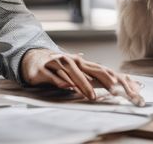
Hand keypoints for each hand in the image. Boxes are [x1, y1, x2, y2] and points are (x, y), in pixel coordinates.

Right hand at [20, 48, 142, 104]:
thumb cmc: (56, 66)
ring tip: (91, 94)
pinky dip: (59, 80)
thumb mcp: (74, 69)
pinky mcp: (42, 70)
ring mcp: (55, 63)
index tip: (121, 86)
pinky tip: (65, 85)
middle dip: (101, 79)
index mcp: (79, 62)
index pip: (97, 68)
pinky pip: (52, 76)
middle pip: (87, 69)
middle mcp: (69, 61)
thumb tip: (110, 78)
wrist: (32, 58)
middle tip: (112, 89)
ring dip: (82, 82)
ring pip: (70, 71)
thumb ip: (89, 75)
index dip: (110, 76)